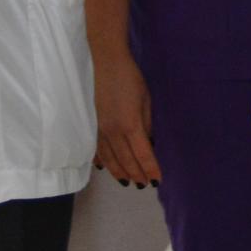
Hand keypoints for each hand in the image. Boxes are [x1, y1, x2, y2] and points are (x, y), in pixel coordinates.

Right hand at [91, 50, 159, 187]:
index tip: (157, 180)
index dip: (150, 168)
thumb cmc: (131, 79)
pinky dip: (102, 161)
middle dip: (136, 174)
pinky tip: (105, 168)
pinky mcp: (93, 125)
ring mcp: (100, 129)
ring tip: (128, 182)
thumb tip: (149, 142)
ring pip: (110, 158)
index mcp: (131, 125)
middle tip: (144, 186)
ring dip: (119, 172)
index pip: (143, 153)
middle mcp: (114, 132)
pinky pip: (97, 149)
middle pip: (126, 160)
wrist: (106, 64)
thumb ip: (147, 123)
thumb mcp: (147, 100)